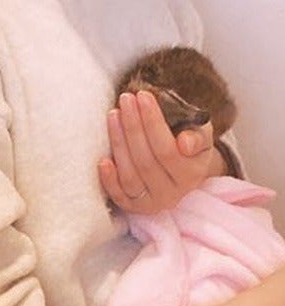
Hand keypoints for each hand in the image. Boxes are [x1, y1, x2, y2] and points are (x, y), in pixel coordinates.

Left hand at [99, 90, 225, 214]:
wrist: (182, 174)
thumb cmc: (190, 149)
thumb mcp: (202, 137)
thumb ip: (198, 137)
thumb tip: (184, 142)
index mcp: (191, 175)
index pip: (166, 149)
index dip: (152, 122)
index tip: (142, 96)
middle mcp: (171, 194)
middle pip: (145, 161)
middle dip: (133, 127)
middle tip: (125, 100)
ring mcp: (151, 204)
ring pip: (130, 176)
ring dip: (118, 144)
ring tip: (114, 116)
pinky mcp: (133, 209)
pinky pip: (118, 195)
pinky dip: (108, 179)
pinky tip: (102, 160)